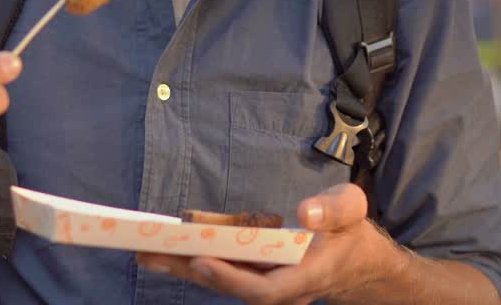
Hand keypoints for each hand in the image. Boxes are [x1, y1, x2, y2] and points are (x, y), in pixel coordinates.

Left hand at [137, 184, 405, 304]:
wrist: (355, 261)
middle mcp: (280, 289)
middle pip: (230, 288)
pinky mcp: (254, 276)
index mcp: (305, 276)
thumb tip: (305, 214)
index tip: (201, 259)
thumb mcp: (352, 210)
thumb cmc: (351, 232)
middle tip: (150, 252)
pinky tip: (165, 249)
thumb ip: (334, 211)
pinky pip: (221, 271)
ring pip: (220, 281)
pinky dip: (193, 261)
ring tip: (144, 250)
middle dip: (189, 270)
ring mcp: (265, 285)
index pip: (263, 289)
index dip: (230, 278)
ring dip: (182, 266)